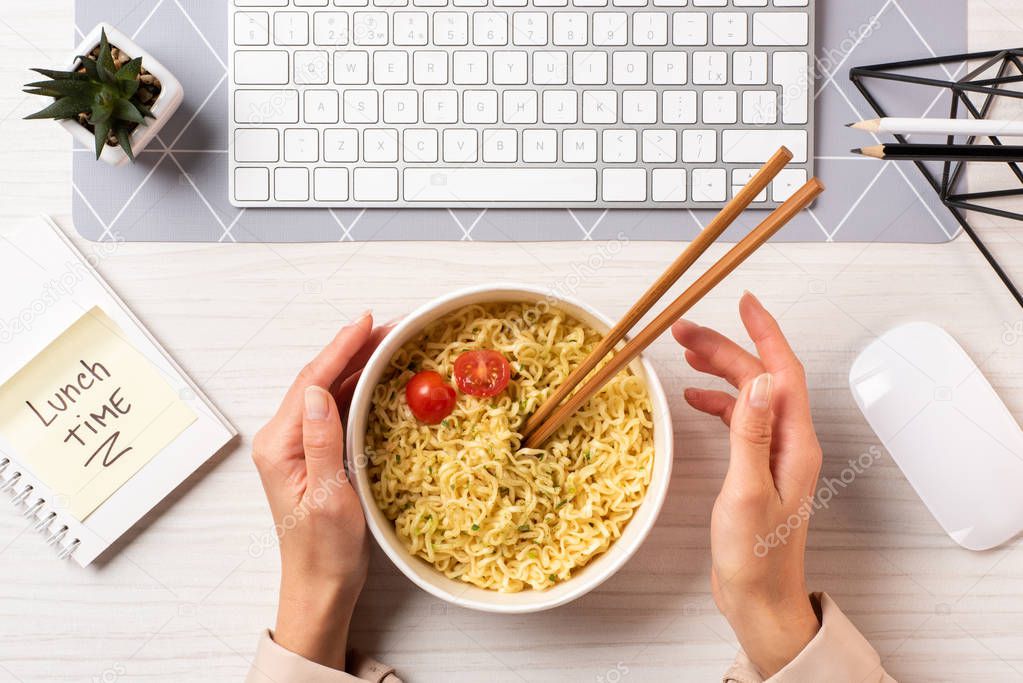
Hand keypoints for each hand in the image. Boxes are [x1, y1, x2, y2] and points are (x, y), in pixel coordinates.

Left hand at [251, 312, 390, 670]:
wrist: (320, 585)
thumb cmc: (325, 551)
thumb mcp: (329, 497)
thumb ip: (321, 442)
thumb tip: (321, 392)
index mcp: (280, 445)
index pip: (312, 382)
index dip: (341, 348)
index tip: (368, 322)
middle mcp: (283, 439)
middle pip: (319, 380)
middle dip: (353, 348)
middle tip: (390, 326)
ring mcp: (297, 445)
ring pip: (327, 391)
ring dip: (356, 365)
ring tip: (388, 342)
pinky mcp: (313, 454)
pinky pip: (334, 410)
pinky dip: (356, 388)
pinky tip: (375, 376)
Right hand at [672, 293, 822, 677]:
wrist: (759, 599)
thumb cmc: (754, 555)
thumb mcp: (748, 491)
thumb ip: (750, 434)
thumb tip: (756, 380)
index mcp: (793, 443)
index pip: (783, 371)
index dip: (764, 332)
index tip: (744, 301)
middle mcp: (788, 442)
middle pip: (760, 378)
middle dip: (725, 348)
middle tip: (683, 331)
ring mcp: (773, 454)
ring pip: (748, 395)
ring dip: (718, 371)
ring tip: (683, 353)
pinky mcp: (756, 468)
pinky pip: (739, 420)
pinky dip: (716, 403)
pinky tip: (693, 400)